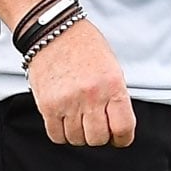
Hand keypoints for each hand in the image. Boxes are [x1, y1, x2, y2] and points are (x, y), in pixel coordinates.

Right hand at [26, 20, 135, 147]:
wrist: (53, 30)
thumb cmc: (84, 46)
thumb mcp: (112, 68)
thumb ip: (116, 97)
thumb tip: (117, 126)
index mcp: (113, 85)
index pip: (123, 128)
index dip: (122, 138)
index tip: (119, 137)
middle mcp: (91, 96)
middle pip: (98, 139)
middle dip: (100, 136)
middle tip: (96, 124)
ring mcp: (68, 102)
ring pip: (78, 139)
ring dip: (80, 134)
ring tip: (79, 118)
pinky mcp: (47, 105)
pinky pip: (57, 136)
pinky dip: (62, 133)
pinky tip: (65, 120)